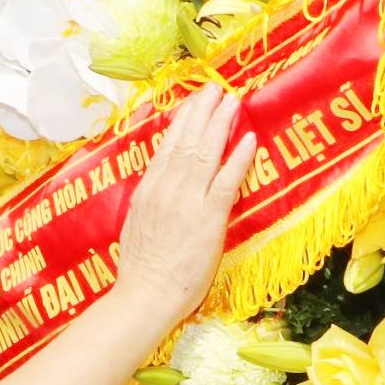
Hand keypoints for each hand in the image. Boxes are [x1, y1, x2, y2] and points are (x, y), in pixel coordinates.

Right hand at [113, 84, 257, 325]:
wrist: (145, 295)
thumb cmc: (141, 270)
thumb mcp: (135, 225)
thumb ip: (149, 202)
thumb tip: (157, 186)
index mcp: (148, 190)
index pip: (167, 147)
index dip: (182, 121)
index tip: (193, 102)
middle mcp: (166, 189)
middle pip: (187, 141)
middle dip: (202, 111)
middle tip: (215, 88)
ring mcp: (187, 202)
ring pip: (205, 153)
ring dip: (221, 124)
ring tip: (232, 102)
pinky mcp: (208, 218)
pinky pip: (226, 181)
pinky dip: (238, 158)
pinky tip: (249, 138)